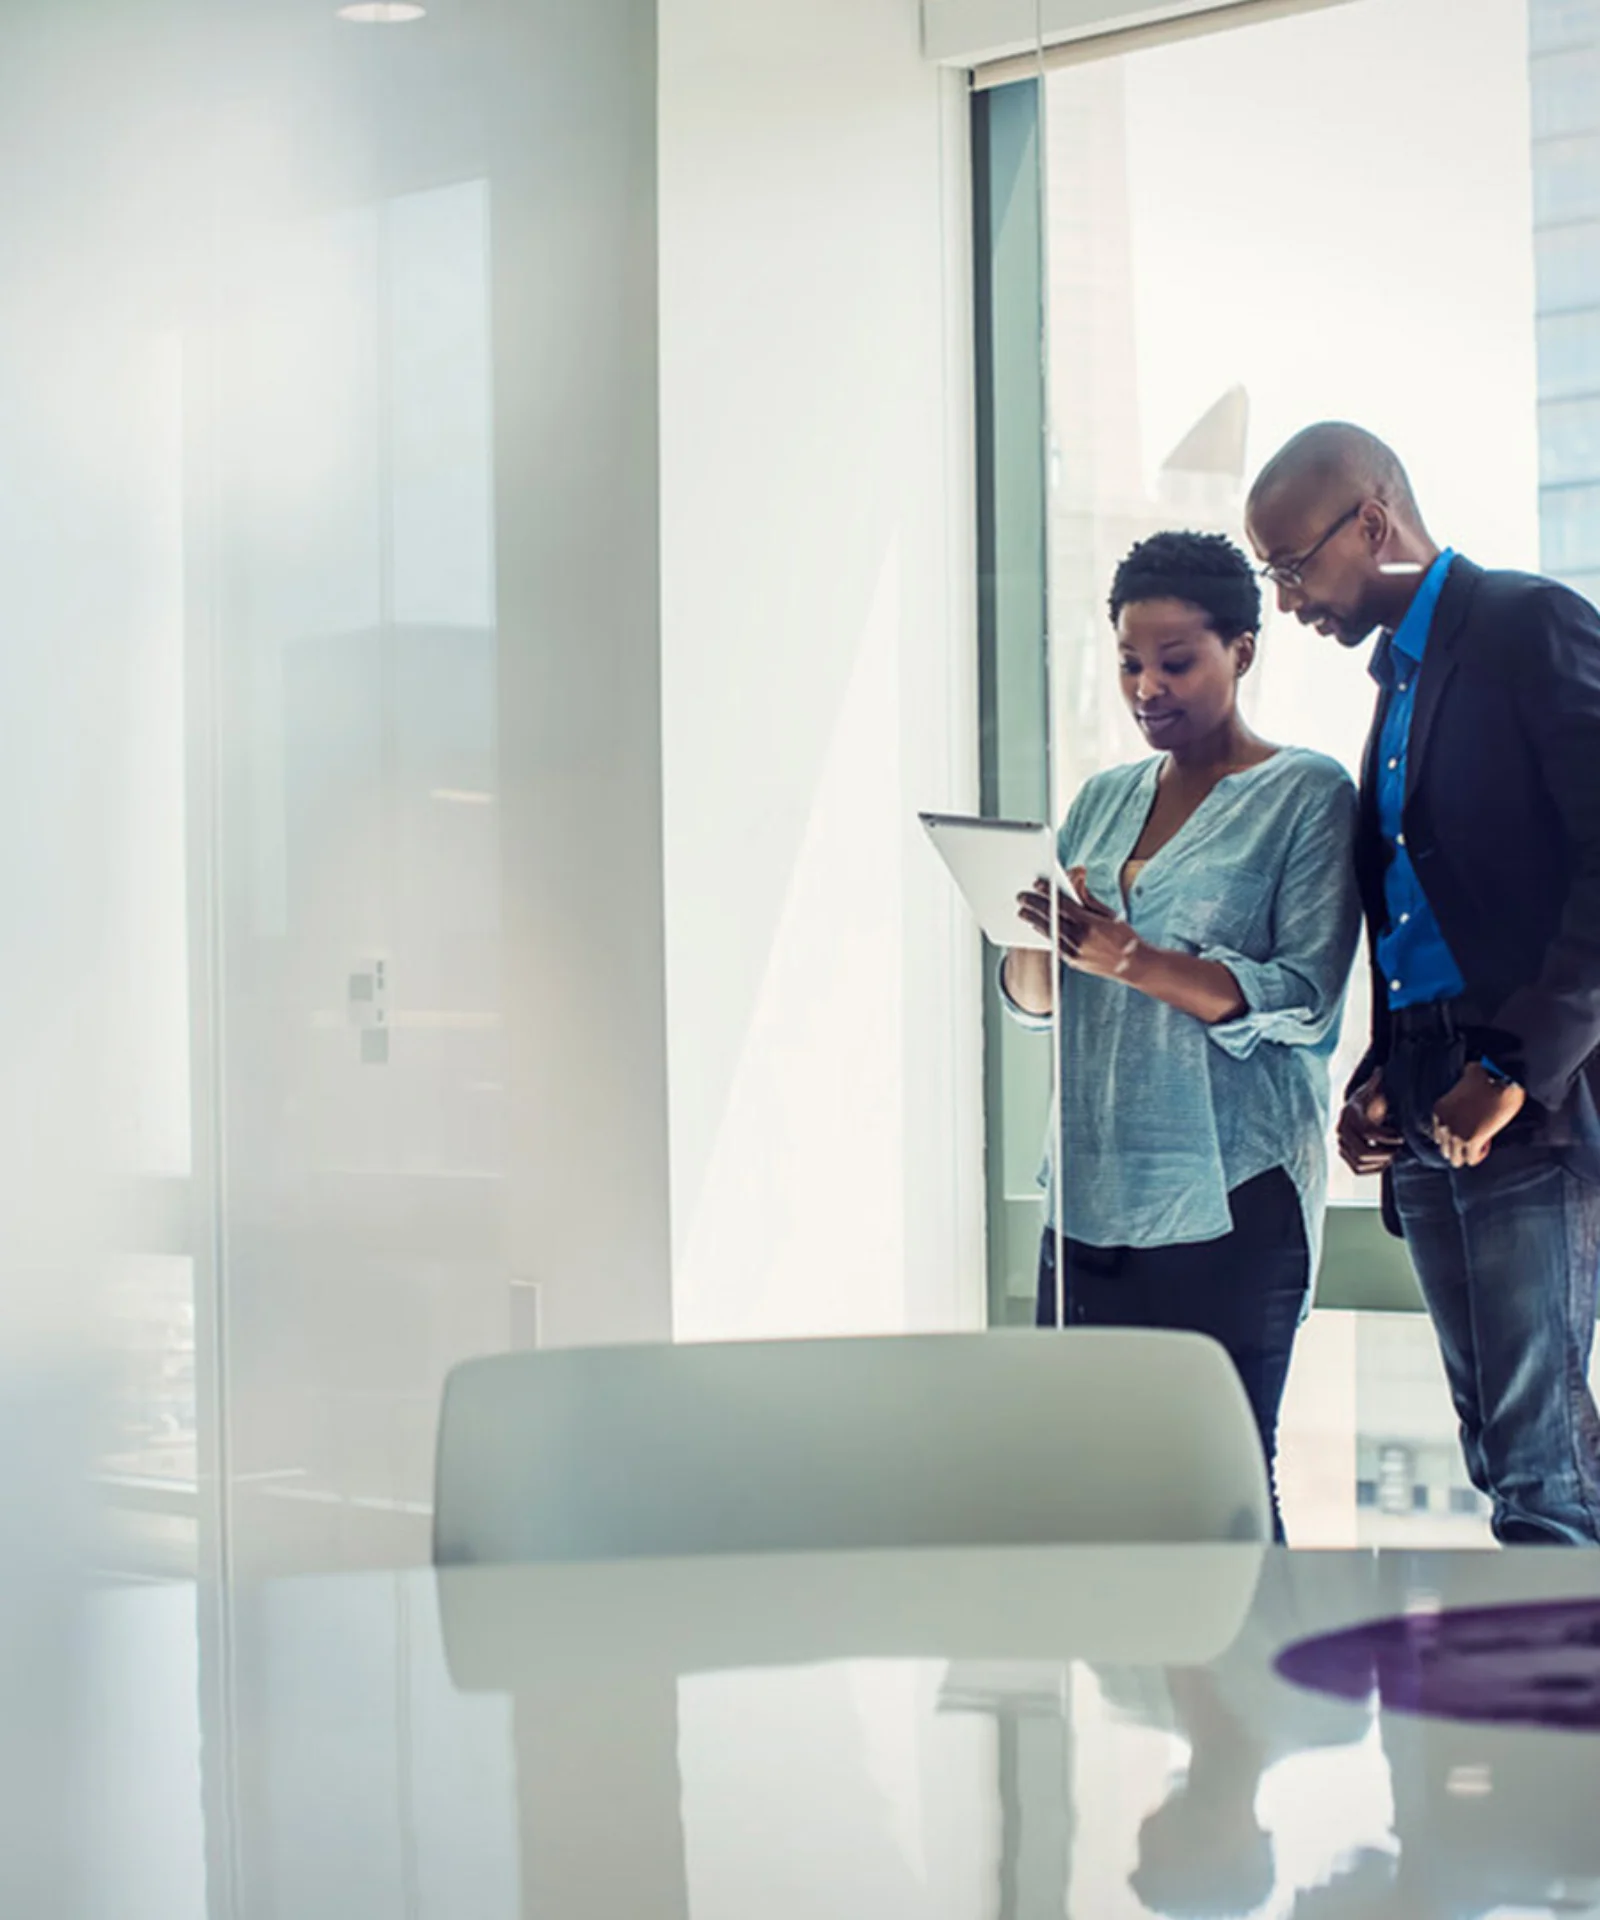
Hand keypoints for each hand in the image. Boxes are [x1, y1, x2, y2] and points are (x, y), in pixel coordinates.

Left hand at [1016, 867, 1141, 980]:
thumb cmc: (1124, 937)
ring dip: (1034, 920)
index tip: (1035, 884)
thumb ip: (1087, 898)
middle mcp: (1079, 938)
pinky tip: (1037, 926)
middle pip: (1050, 918)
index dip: (1046, 892)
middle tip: (1021, 897)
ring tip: (1023, 912)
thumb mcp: (1109, 913)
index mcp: (1090, 923)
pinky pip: (1054, 944)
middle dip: (1033, 906)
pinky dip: (1045, 934)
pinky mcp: (1073, 962)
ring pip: (1048, 932)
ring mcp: (1075, 952)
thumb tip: (1075, 880)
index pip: (1062, 904)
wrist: (1134, 966)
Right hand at [1338, 1069, 1403, 1175]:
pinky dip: (1373, 1169)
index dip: (1387, 1136)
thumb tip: (1381, 1069)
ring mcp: (1342, 1143)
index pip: (1368, 1131)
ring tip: (1394, 1155)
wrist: (1358, 1109)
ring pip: (1359, 1163)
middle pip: (1362, 1151)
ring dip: (1380, 1162)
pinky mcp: (1345, 1154)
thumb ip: (1378, 1080)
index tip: (1401, 1137)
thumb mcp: (1375, 1088)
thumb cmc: (1372, 1098)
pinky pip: (1357, 1169)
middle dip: (1385, 1152)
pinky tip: (1386, 1162)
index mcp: (1351, 1113)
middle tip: (1398, 1149)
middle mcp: (1342, 1130)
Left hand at [1431, 1063, 1525, 1168]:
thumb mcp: (1467, 1078)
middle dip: (1460, 1147)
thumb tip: (1470, 1071)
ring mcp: (1455, 1134)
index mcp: (1439, 1110)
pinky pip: (1471, 1160)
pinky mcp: (1470, 1141)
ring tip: (1481, 1142)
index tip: (1469, 1128)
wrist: (1503, 1081)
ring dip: (1468, 1153)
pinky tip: (1487, 1142)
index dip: (1455, 1135)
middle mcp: (1443, 1124)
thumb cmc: (1490, 1077)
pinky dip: (1479, 1155)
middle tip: (1476, 1137)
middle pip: (1445, 1150)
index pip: (1439, 1136)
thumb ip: (1463, 1080)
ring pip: (1456, 1159)